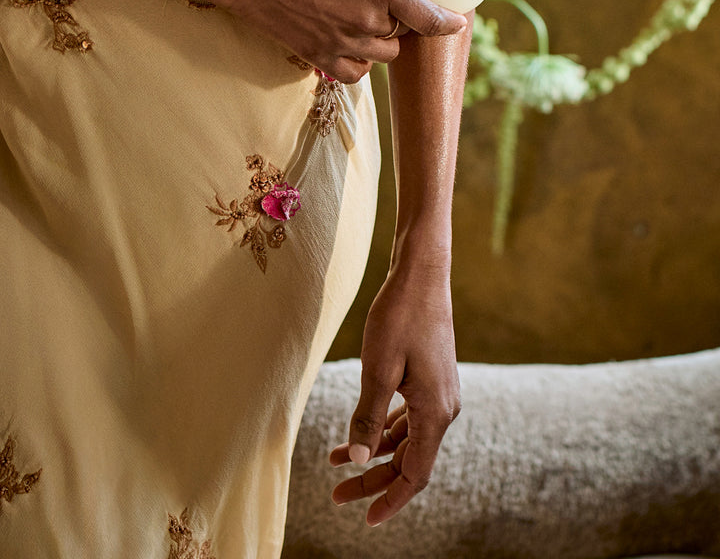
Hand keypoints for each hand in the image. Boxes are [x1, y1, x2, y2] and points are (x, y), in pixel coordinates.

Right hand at [193, 0, 466, 82]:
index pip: (428, 17)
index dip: (448, 23)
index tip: (456, 21)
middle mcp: (364, 20)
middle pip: (404, 34)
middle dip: (404, 20)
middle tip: (393, 1)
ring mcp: (340, 42)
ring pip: (382, 55)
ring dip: (384, 40)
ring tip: (371, 19)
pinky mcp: (317, 56)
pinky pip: (355, 73)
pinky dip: (360, 62)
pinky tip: (353, 42)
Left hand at [329, 265, 460, 524]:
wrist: (421, 275)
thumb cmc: (400, 316)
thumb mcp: (378, 369)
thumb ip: (368, 415)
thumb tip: (358, 458)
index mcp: (436, 411)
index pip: (416, 473)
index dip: (391, 499)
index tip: (366, 519)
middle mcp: (443, 407)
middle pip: (410, 460)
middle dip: (374, 479)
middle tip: (337, 493)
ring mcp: (439, 392)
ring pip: (408, 438)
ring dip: (375, 452)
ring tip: (337, 460)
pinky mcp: (431, 378)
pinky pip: (409, 416)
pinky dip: (384, 428)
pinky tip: (360, 430)